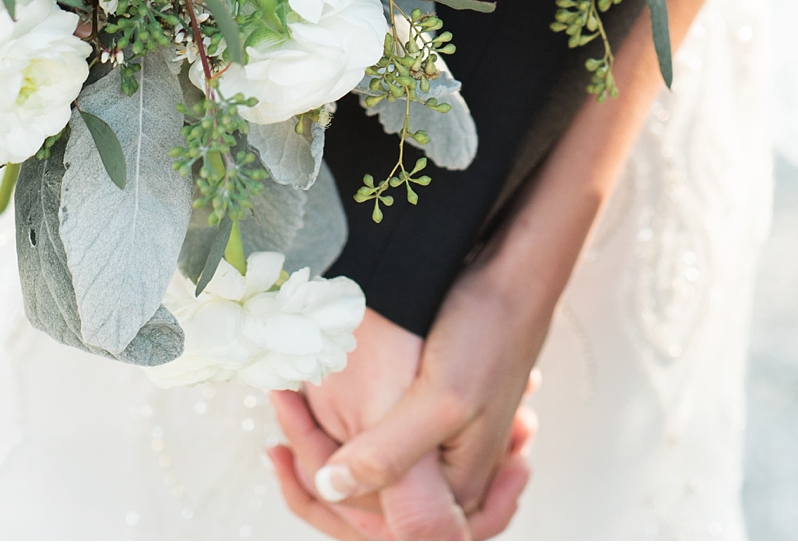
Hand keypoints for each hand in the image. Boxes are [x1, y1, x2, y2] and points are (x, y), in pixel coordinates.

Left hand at [289, 255, 553, 529]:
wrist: (519, 275)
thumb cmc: (488, 331)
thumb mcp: (440, 400)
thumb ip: (389, 454)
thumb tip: (329, 488)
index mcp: (456, 488)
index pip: (373, 523)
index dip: (319, 496)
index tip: (278, 450)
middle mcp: (455, 476)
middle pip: (372, 500)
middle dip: (319, 463)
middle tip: (281, 420)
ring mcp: (450, 446)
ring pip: (376, 468)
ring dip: (330, 442)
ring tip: (294, 402)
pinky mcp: (443, 417)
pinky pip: (388, 437)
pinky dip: (353, 422)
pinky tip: (325, 392)